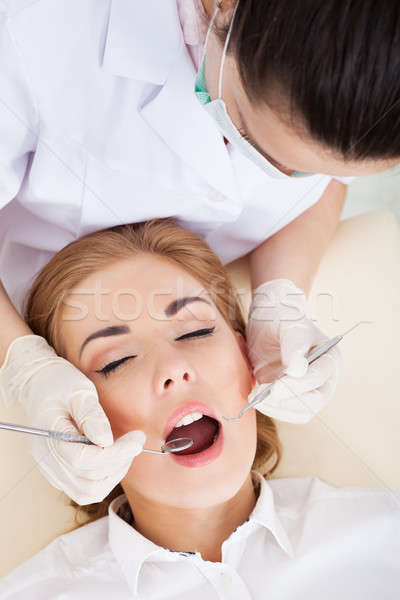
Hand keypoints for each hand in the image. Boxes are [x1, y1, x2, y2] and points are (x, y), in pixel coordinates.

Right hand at [0, 335, 145, 503]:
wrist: (39, 384)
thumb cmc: (60, 384)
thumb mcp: (79, 391)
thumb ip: (92, 416)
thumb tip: (107, 441)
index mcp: (49, 437)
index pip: (84, 460)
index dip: (116, 453)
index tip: (137, 438)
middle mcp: (46, 460)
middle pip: (88, 482)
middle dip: (118, 464)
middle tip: (135, 441)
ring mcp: (50, 469)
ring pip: (87, 492)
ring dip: (113, 475)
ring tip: (126, 450)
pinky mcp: (58, 472)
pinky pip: (83, 488)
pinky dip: (103, 477)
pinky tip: (114, 455)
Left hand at [246, 279, 340, 423]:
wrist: (269, 320)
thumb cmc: (283, 319)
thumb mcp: (289, 325)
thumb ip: (294, 346)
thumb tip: (298, 371)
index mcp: (329, 358)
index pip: (320, 377)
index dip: (299, 385)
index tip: (275, 387)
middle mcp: (323, 379)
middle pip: (314, 402)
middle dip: (287, 402)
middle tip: (262, 397)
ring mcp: (306, 390)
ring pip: (300, 413)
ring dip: (276, 409)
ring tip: (255, 397)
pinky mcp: (290, 397)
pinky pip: (284, 412)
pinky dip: (270, 409)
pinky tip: (255, 398)